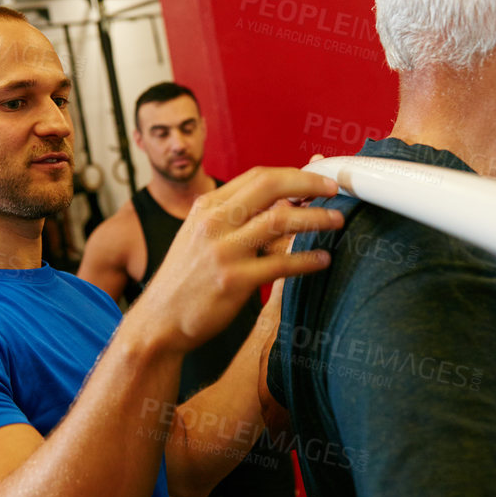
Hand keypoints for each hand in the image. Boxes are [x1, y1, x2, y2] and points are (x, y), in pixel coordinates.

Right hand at [135, 167, 342, 354]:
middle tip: (334, 190)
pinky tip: (322, 259)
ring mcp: (223, 251)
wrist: (158, 322)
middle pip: (271, 186)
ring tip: (337, 221)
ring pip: (280, 220)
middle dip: (309, 184)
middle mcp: (213, 223)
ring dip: (315, 219)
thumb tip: (280, 200)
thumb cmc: (185, 280)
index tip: (316, 181)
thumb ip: (232, 216)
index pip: (258, 176)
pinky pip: (281, 264)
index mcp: (207, 207)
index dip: (294, 174)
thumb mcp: (199, 235)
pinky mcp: (233, 281)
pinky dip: (307, 260)